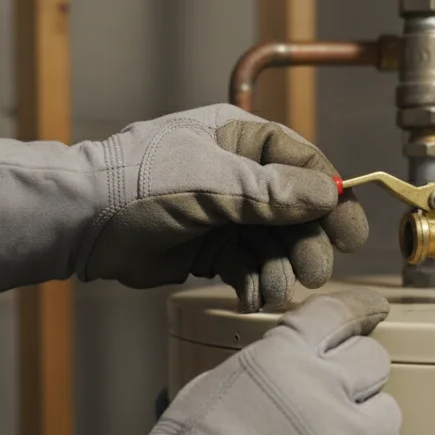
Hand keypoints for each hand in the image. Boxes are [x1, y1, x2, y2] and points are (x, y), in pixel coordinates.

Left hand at [0, 104, 368, 310]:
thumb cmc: (139, 184)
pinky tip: (253, 298)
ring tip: (277, 291)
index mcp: (240, 136)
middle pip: (295, 209)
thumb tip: (328, 192)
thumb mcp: (210, 181)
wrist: (82, 222)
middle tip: (316, 273)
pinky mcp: (208, 248)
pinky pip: (246, 265)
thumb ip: (270, 191)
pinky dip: (254, 282)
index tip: (351, 232)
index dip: (331, 197)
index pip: (302, 163)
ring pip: (272, 242)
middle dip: (307, 242)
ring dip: (281, 269)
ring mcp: (223, 212)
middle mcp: (238, 172)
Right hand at [25, 289, 399, 434]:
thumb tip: (285, 374)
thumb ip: (263, 372)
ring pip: (387, 417)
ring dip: (364, 431)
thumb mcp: (212, 388)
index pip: (336, 315)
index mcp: (282, 358)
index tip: (375, 310)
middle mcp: (324, 390)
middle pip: (374, 361)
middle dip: (359, 377)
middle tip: (337, 402)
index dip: (360, 309)